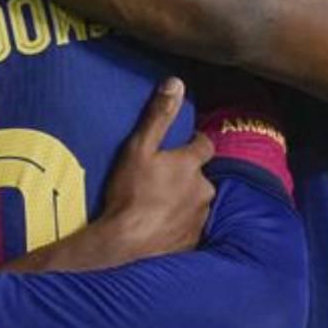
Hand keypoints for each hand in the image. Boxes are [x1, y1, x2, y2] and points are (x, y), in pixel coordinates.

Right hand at [99, 78, 215, 258]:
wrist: (123, 244)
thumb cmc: (129, 193)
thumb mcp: (138, 148)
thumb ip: (159, 116)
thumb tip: (176, 83)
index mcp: (191, 165)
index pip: (204, 145)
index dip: (193, 143)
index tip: (181, 145)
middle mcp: (203, 190)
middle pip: (200, 176)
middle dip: (187, 175)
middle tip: (162, 178)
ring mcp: (199, 218)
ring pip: (196, 202)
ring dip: (183, 200)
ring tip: (158, 203)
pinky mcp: (192, 241)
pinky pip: (189, 226)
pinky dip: (178, 223)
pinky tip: (160, 225)